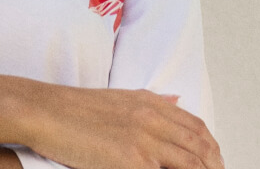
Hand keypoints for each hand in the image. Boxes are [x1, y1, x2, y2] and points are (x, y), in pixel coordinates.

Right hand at [23, 88, 223, 168]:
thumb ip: (152, 101)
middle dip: (213, 165)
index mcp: (151, 103)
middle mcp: (154, 119)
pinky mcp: (131, 160)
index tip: (214, 162)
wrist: (44, 110)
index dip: (211, 148)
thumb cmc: (73, 108)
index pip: (196, 127)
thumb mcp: (120, 96)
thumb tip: (176, 101)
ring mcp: (145, 140)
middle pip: (200, 147)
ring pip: (191, 165)